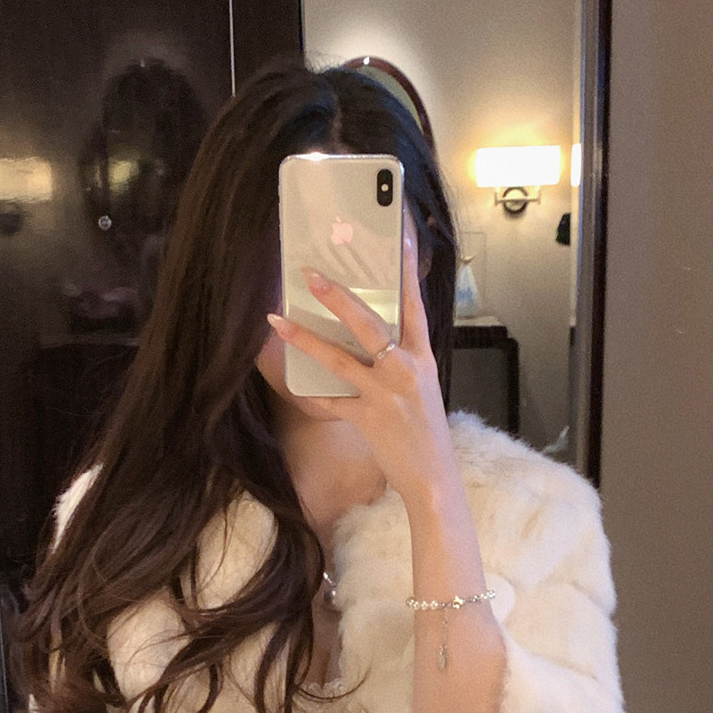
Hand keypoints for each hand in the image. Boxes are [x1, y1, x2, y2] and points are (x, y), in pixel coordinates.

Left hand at [267, 216, 458, 507]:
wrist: (434, 478)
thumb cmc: (425, 430)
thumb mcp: (421, 386)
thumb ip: (399, 359)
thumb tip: (371, 335)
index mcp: (422, 357)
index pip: (415, 304)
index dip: (407, 268)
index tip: (401, 235)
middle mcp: (406, 370)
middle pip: (369, 323)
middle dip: (337, 297)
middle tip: (310, 274)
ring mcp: (385, 394)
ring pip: (340, 358)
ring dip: (305, 338)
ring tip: (278, 320)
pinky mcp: (367, 418)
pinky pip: (331, 402)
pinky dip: (312, 393)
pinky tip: (290, 382)